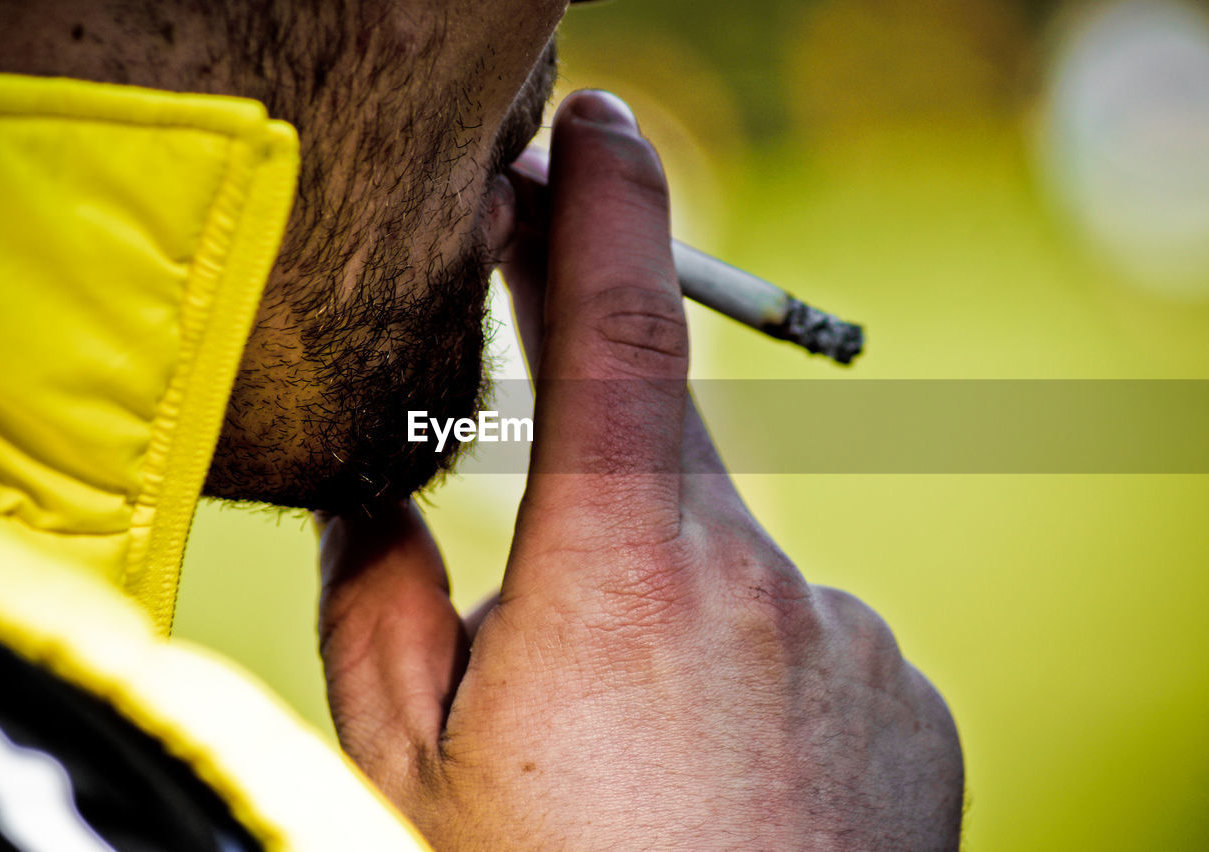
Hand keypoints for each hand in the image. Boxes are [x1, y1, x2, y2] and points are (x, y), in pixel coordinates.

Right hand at [317, 90, 963, 849]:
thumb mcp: (412, 761)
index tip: (588, 130)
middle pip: (664, 468)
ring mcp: (851, 643)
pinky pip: (807, 647)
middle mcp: (761, 582)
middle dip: (596, 510)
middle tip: (557, 632)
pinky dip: (749, 684)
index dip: (597, 204)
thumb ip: (384, 602)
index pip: (613, 326)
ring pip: (730, 576)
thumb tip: (385, 506)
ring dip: (668, 628)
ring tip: (639, 763)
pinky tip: (721, 787)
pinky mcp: (906, 701)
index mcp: (624, 572)